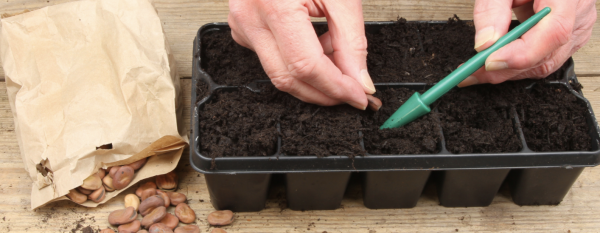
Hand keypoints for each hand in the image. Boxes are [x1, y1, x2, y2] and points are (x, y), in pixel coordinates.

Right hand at [228, 0, 374, 109]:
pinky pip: (271, 59)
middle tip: (354, 92)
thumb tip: (359, 79)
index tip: (360, 96)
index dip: (336, 88)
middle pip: (288, 78)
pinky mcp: (241, 28)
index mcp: (274, 3)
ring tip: (339, 60)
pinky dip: (299, 62)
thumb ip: (352, 40)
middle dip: (325, 92)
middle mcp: (249, 17)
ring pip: (278, 73)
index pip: (306, 65)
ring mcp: (241, 24)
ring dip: (314, 77)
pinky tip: (318, 47)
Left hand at [458, 0, 596, 86]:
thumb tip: (484, 44)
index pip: (554, 32)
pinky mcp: (570, 36)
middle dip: (506, 69)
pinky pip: (545, 60)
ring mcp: (578, 27)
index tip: (490, 61)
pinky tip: (496, 63)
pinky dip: (517, 65)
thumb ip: (492, 10)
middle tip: (472, 72)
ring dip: (509, 71)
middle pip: (547, 55)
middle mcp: (579, 12)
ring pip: (545, 63)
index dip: (521, 54)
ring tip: (477, 70)